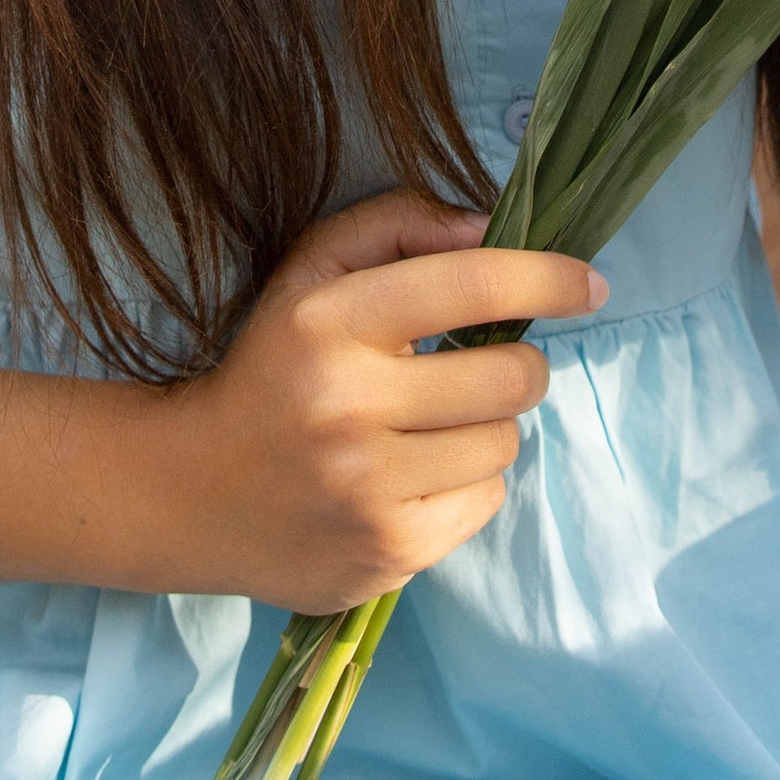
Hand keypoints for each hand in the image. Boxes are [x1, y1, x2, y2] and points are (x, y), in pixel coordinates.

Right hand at [162, 190, 605, 612]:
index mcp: (332, 322)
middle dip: (515, 366)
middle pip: (512, 376)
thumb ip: (397, 226)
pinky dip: (467, 485)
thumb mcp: (311, 274)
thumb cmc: (271, 367)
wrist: (189, 492)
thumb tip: (490, 226)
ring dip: (486, 428)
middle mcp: (350, 406)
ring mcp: (369, 489)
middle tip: (481, 369)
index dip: (547, 278)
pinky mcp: (387, 553)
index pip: (474, 285)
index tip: (589, 284)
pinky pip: (485, 503)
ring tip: (431, 427)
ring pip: (505, 444)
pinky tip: (416, 475)